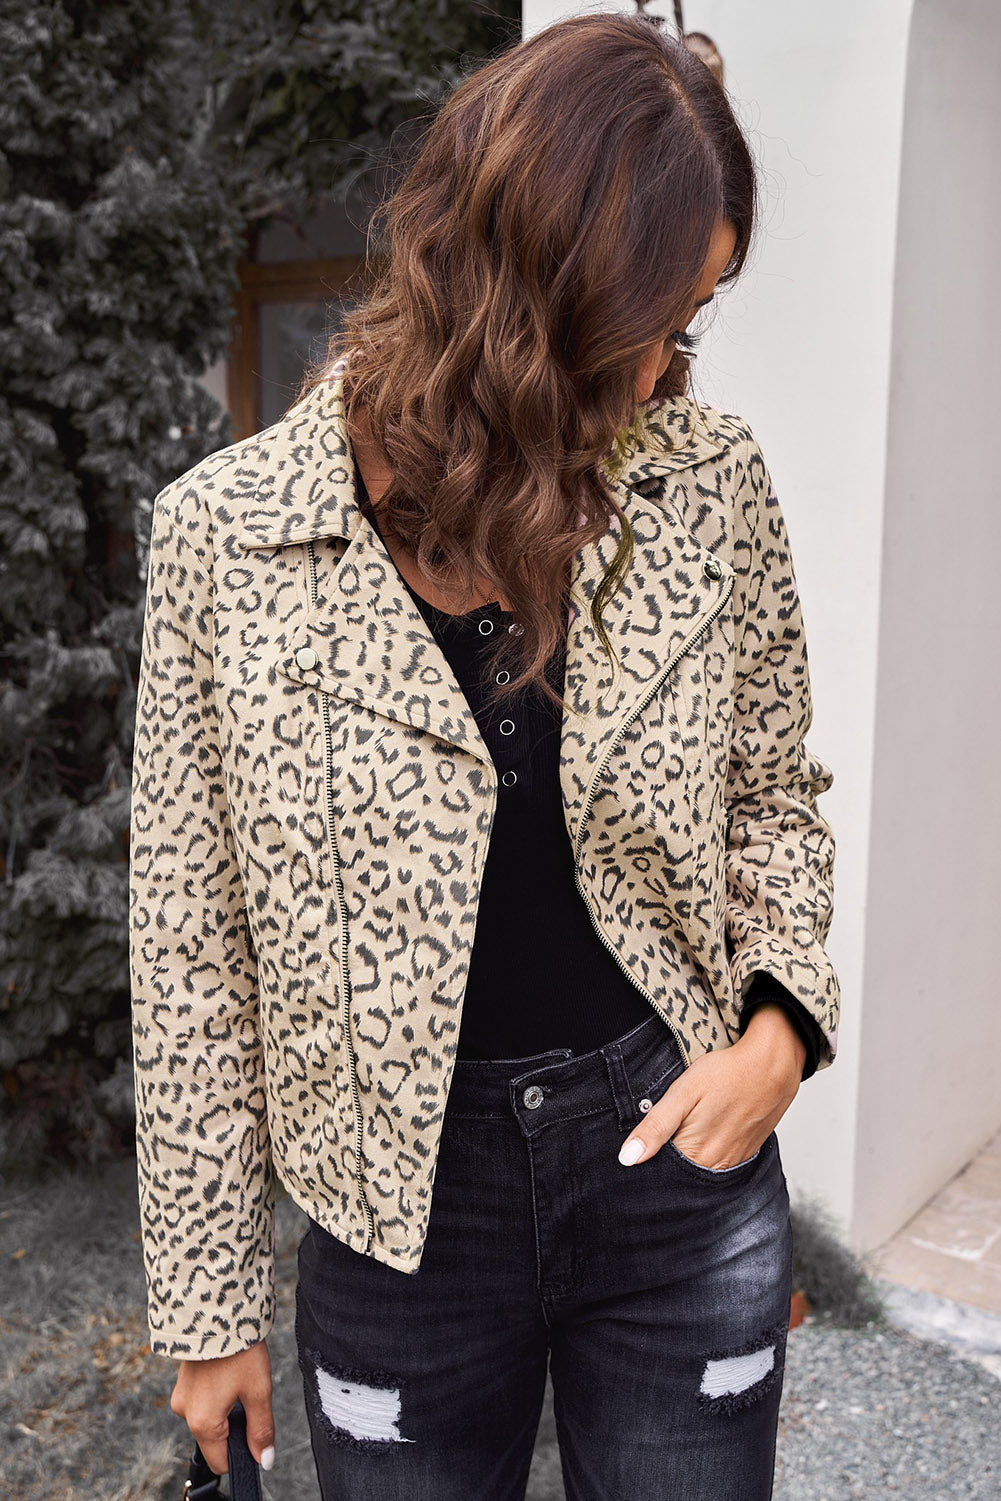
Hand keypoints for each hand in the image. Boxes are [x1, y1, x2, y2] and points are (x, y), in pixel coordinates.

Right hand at [170, 1338, 274, 1477]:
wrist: (217, 1309)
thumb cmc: (239, 1349)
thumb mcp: (258, 1390)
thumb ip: (261, 1429)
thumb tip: (265, 1459)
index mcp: (202, 1422)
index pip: (221, 1461)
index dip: (242, 1453)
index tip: (257, 1432)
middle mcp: (185, 1413)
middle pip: (215, 1439)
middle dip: (235, 1427)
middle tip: (250, 1396)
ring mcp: (181, 1396)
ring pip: (209, 1418)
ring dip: (227, 1409)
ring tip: (240, 1379)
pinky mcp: (183, 1381)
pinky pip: (202, 1401)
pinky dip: (218, 1395)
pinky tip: (230, 1373)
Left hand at [617, 1004, 805, 1167]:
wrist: (773, 1066)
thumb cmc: (726, 1074)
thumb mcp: (683, 1093)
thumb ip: (655, 1126)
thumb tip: (627, 1159)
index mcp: (694, 1154)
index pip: (658, 1172)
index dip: (646, 1157)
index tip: (640, 1143)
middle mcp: (715, 1166)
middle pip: (678, 1174)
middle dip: (664, 1159)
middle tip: (665, 1128)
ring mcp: (732, 1162)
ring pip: (697, 1169)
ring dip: (686, 1155)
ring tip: (686, 1126)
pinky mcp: (744, 1153)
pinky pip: (717, 1162)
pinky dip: (706, 1151)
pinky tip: (705, 1130)